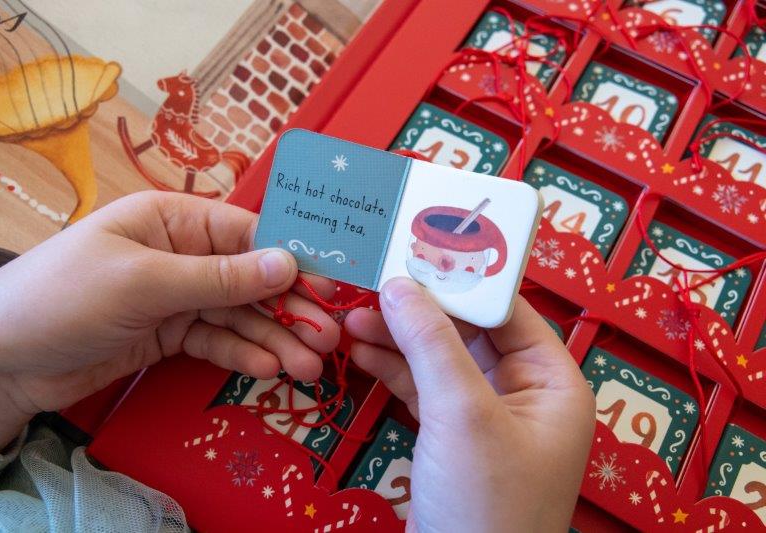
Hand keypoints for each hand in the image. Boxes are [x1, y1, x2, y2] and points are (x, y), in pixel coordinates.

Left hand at [0, 192, 338, 452]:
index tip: (328, 286)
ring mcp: (174, 297)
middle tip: (325, 337)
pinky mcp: (167, 335)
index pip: (245, 233)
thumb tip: (288, 263)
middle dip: (287, 307)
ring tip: (307, 366)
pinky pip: (215, 341)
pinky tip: (269, 367)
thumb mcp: (145, 282)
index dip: (289, 258)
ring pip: (237, 314)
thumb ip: (219, 277)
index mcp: (171, 219)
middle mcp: (179, 253)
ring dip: (273, 338)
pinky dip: (242, 353)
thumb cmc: (64, 298)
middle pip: (248, 278)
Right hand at [345, 278, 594, 531]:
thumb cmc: (485, 502)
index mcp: (552, 381)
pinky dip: (393, 371)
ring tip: (349, 318)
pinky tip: (359, 352)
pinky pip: (424, 390)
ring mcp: (486, 419)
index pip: (506, 310)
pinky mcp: (453, 441)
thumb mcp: (461, 415)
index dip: (459, 279)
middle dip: (417, 311)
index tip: (411, 251)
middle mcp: (524, 394)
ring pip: (439, 360)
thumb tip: (399, 282)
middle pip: (467, 332)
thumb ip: (432, 343)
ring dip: (397, 339)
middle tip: (368, 283)